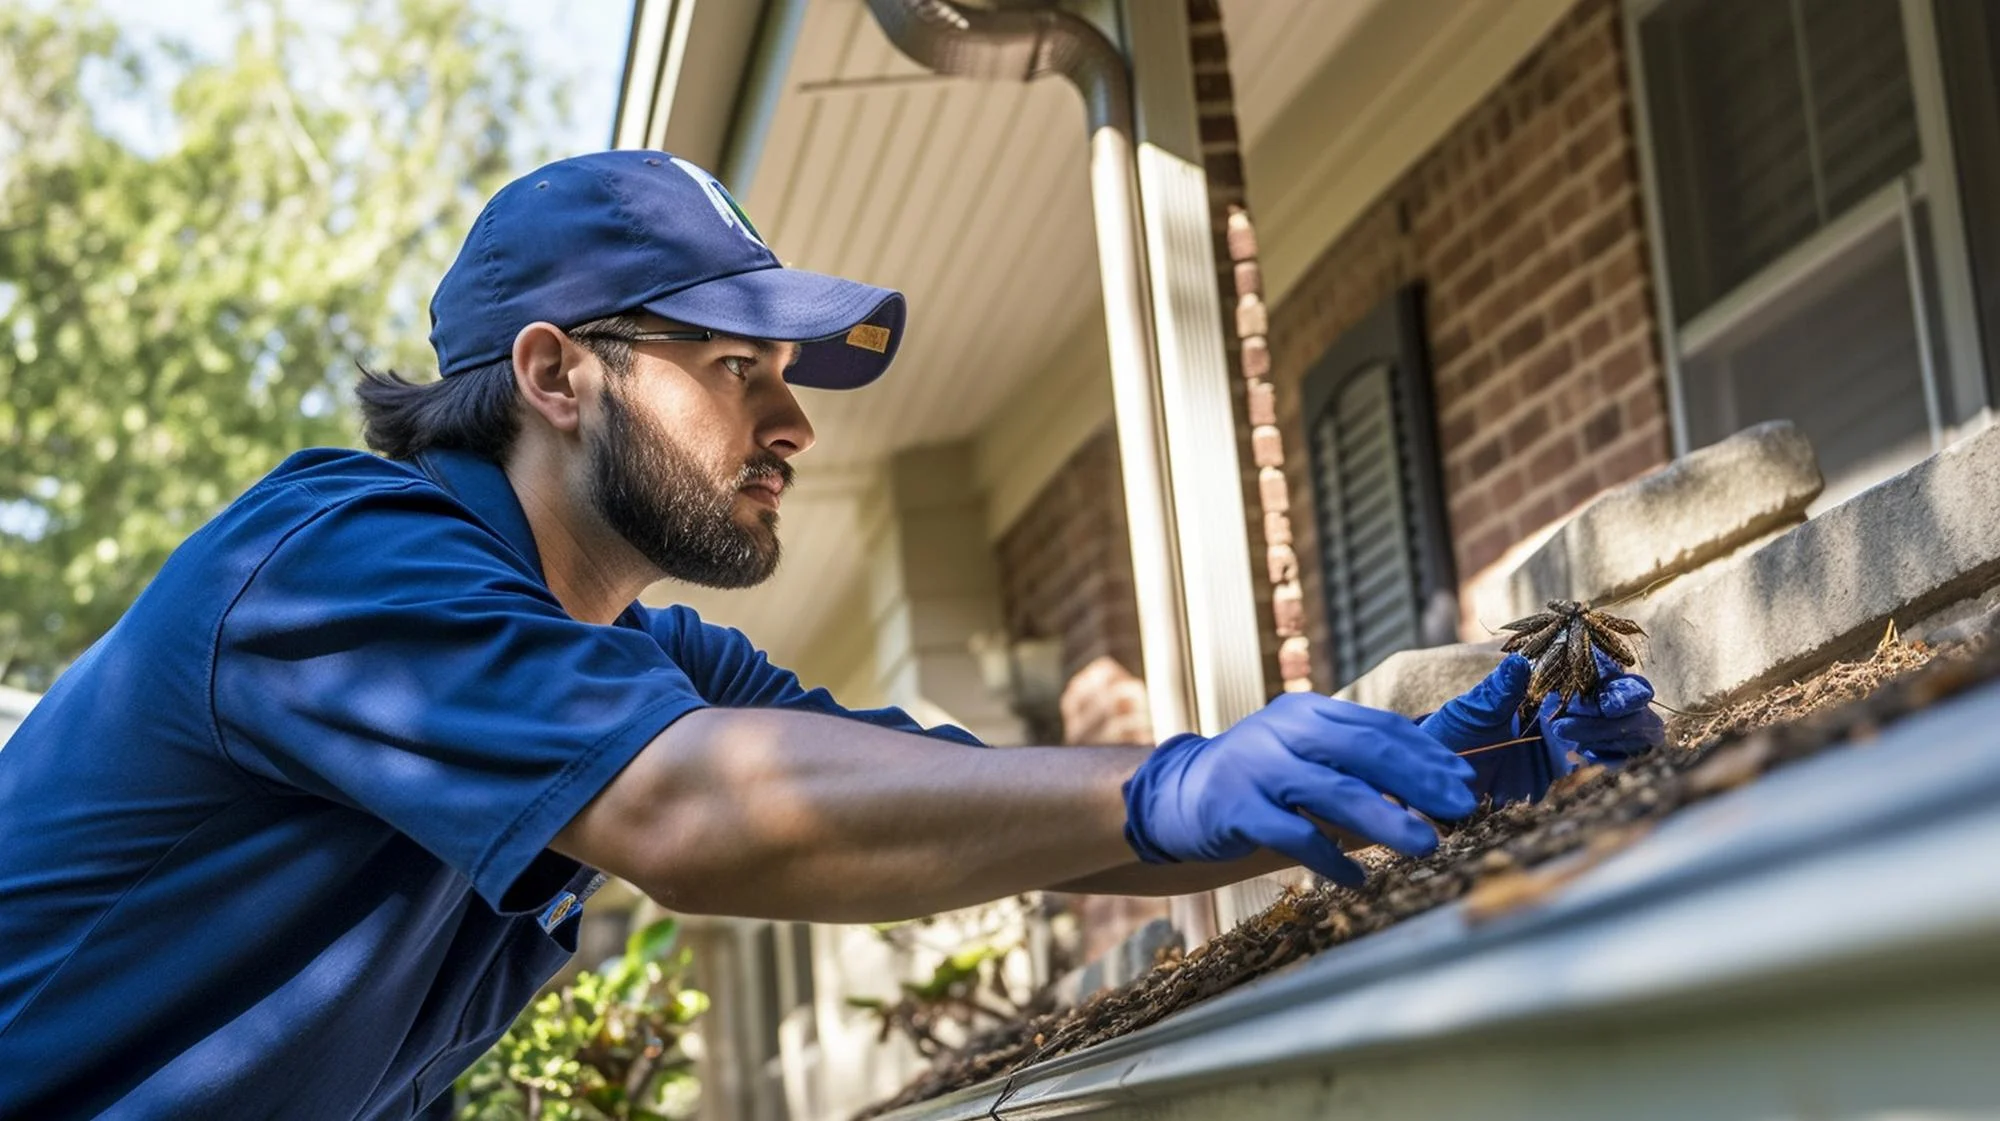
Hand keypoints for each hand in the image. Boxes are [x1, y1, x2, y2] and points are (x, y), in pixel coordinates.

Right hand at [1122, 693, 1478, 885]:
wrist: (1179, 795)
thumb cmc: (1262, 779)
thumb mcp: (1306, 754)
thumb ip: (1357, 763)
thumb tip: (1436, 785)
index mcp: (1308, 711)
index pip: (1378, 726)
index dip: (1426, 753)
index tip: (1464, 780)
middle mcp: (1283, 731)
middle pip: (1363, 751)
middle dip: (1418, 781)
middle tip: (1460, 808)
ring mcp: (1256, 768)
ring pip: (1332, 791)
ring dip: (1385, 819)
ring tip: (1425, 845)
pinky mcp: (1235, 809)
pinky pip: (1293, 835)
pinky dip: (1329, 858)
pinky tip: (1357, 878)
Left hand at [1420, 653, 1664, 804]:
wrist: (1444, 785)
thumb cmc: (1453, 738)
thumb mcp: (1470, 714)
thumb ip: (1496, 692)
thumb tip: (1519, 662)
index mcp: (1549, 683)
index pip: (1598, 667)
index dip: (1611, 672)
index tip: (1604, 686)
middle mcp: (1572, 708)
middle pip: (1628, 697)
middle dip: (1624, 701)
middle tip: (1603, 709)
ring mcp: (1580, 740)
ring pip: (1633, 728)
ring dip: (1616, 729)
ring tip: (1567, 736)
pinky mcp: (1579, 771)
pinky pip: (1621, 761)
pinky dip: (1619, 758)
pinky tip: (1588, 758)